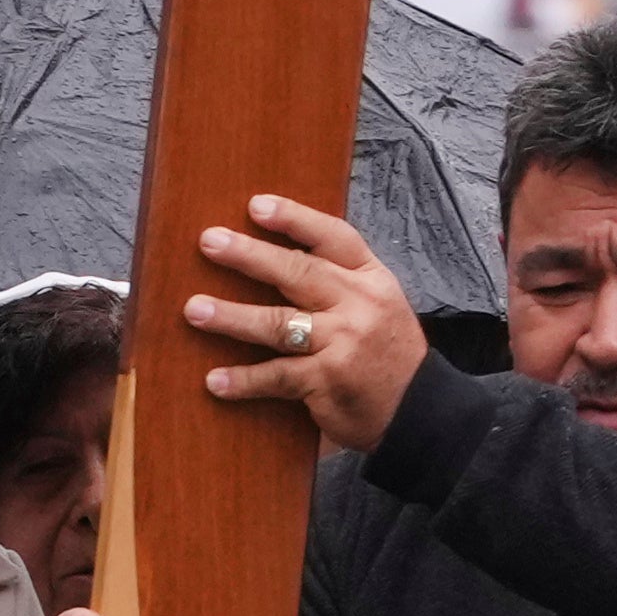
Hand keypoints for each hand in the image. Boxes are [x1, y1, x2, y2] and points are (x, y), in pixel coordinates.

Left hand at [191, 195, 423, 454]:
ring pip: (279, 324)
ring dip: (232, 317)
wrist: (422, 410)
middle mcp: (359, 305)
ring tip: (195, 310)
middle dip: (249, 256)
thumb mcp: (380, 303)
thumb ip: (340, 280)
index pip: (334, 238)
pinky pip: (278, 376)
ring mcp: (343, 343)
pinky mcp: (329, 381)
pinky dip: (245, 380)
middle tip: (209, 242)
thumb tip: (276, 257)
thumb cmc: (388, 353)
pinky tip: (215, 381)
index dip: (294, 219)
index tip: (256, 206)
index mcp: (371, 279)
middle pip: (298, 272)